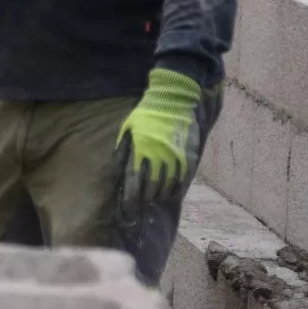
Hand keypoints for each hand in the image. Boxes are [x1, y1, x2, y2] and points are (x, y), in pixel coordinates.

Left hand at [115, 69, 207, 206]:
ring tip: (153, 200)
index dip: (131, 198)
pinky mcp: (189, 155)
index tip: (128, 208)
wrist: (173, 100)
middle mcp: (159, 156)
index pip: (134, 181)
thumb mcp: (127, 129)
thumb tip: (118, 171)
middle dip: (145, 199)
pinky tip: (170, 192)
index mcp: (141, 149)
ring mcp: (176, 157)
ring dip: (159, 195)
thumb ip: (123, 150)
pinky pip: (183, 178)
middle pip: (151, 187)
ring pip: (167, 185)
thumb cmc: (145, 114)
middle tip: (140, 206)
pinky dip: (175, 188)